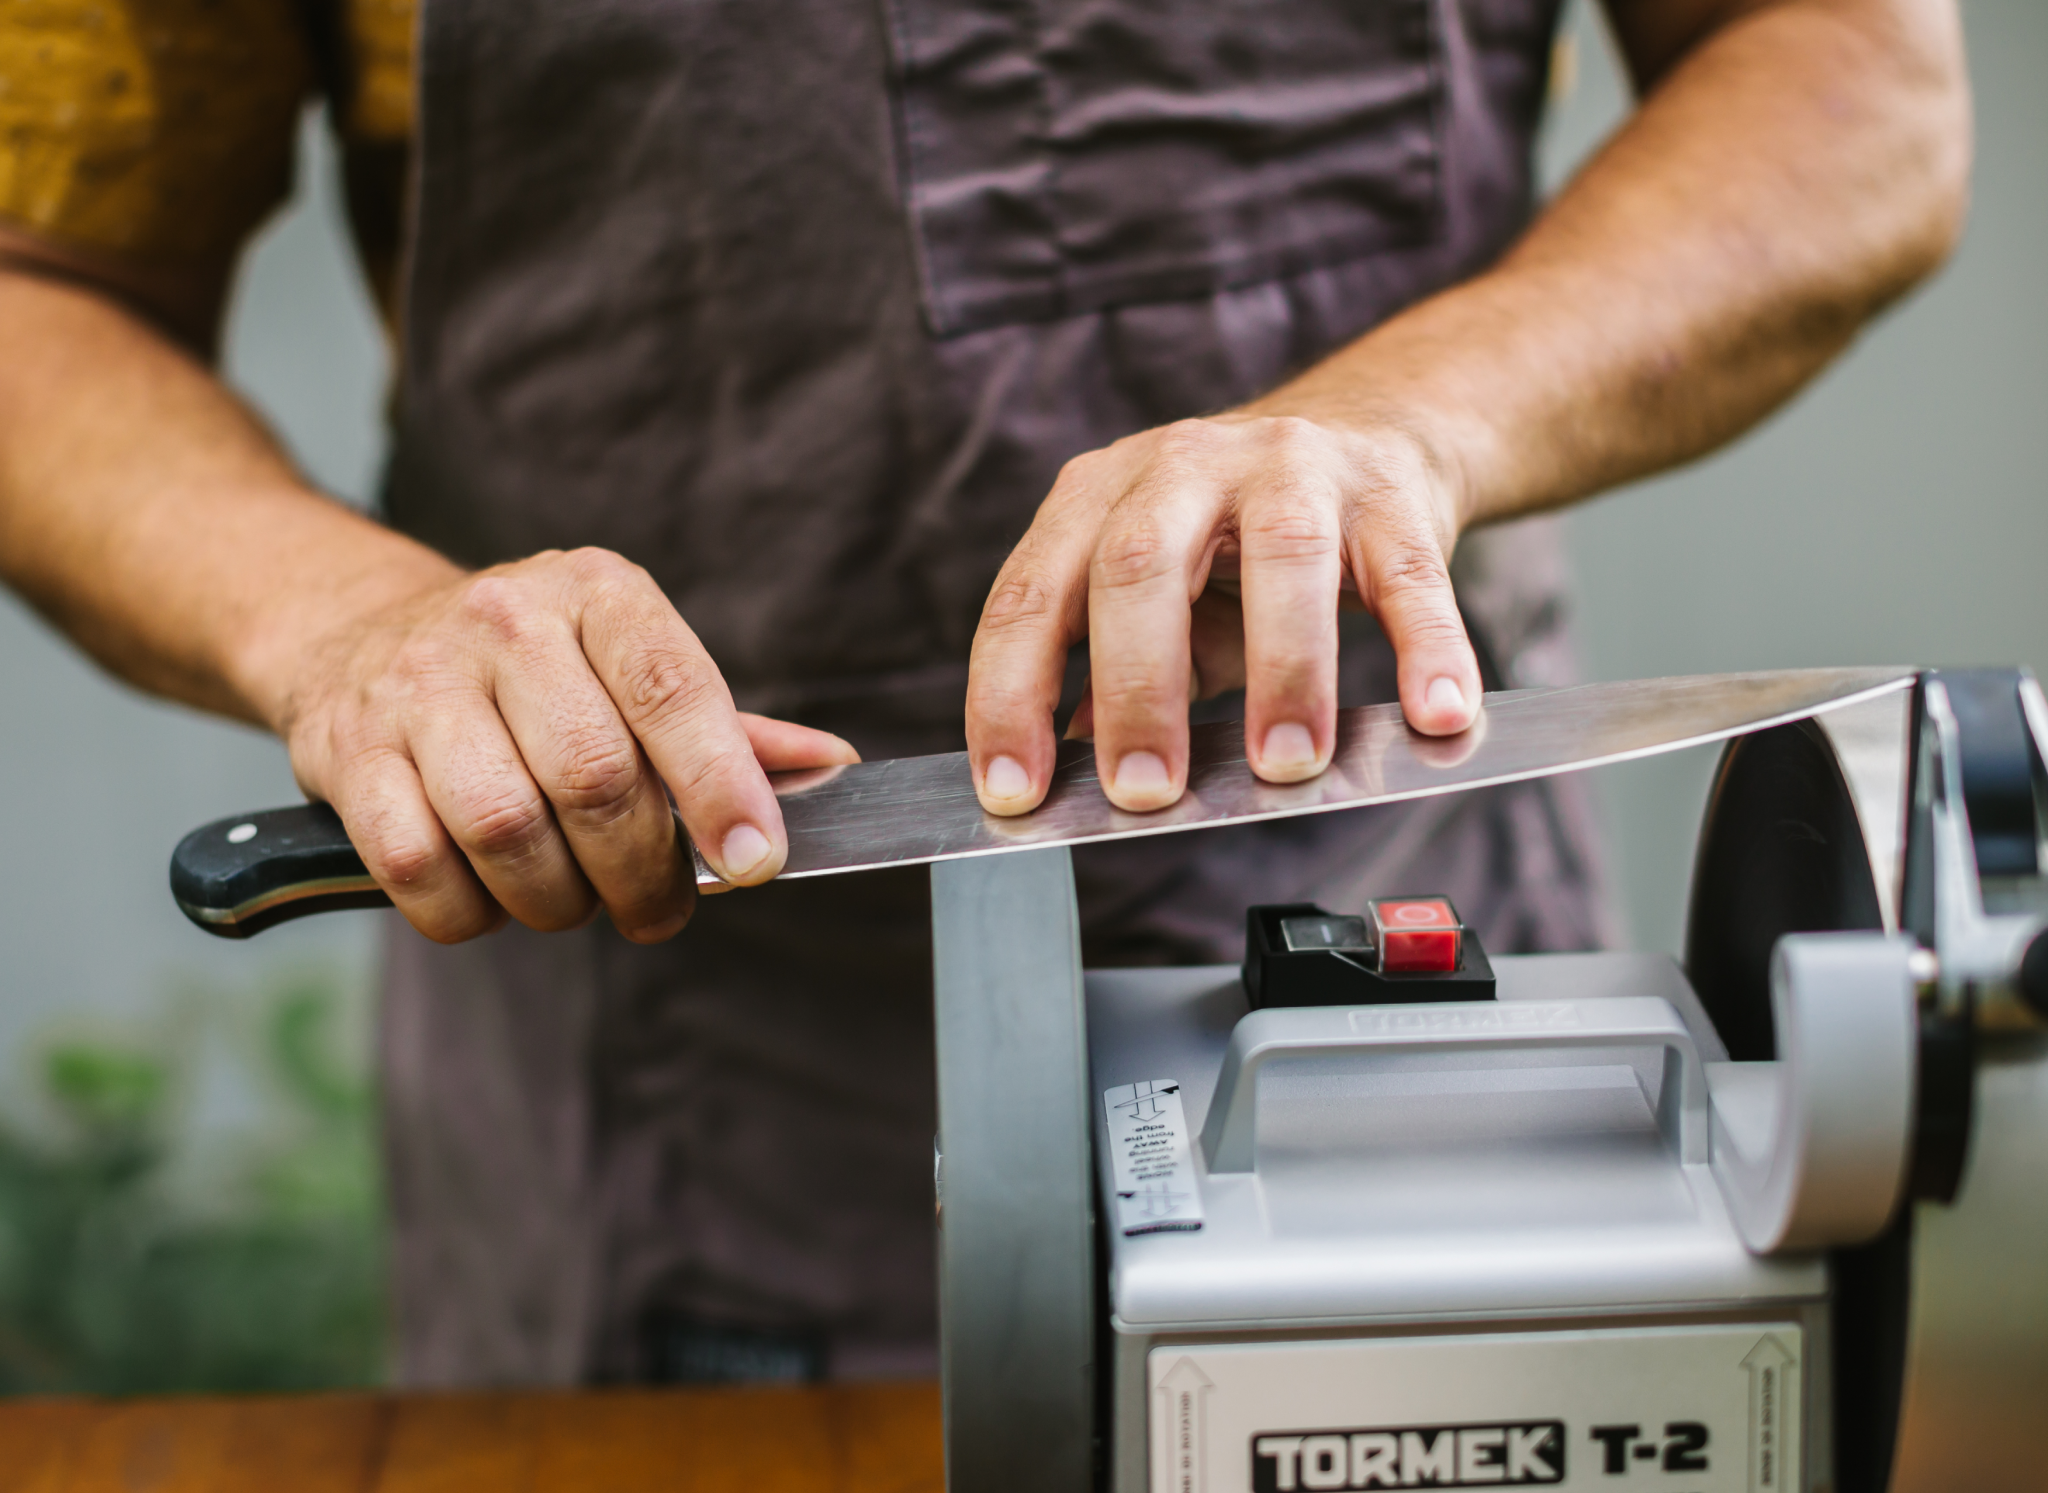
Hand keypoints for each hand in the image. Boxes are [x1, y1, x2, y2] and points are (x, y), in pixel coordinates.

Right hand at [275, 548, 857, 943]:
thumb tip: (830, 770)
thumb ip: (726, 728)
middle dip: (642, 872)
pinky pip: (418, 868)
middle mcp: (506, 622)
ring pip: (505, 829)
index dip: (721, 786)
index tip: (756, 861)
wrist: (359, 635)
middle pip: (594, 777)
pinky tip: (494, 901)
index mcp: (599, 593)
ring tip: (574, 902)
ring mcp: (417, 685)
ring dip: (557, 900)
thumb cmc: (532, 670)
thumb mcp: (630, 664)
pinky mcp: (348, 752)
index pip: (674, 689)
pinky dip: (470, 914)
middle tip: (657, 909)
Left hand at [965, 413, 1479, 814]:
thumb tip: (1059, 760)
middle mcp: (1182, 465)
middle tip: (1145, 790)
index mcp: (1098, 495)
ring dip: (1284, 671)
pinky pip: (1412, 576)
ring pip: (1286, 556)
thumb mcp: (1157, 600)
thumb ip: (1105, 671)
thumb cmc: (1236, 543)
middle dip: (1136, 689)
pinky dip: (1428, 647)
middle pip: (1140, 565)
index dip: (1010, 695)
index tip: (1013, 792)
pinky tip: (1437, 714)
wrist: (1366, 433)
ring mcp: (1292, 467)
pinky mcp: (1390, 494)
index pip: (1031, 597)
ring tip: (1285, 764)